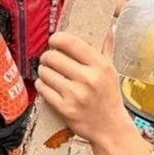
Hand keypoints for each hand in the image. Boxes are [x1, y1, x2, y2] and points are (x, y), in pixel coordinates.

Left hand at [35, 31, 135, 147]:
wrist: (110, 128)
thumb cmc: (109, 96)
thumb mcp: (112, 71)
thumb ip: (106, 48)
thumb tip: (108, 26)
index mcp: (100, 66)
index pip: (70, 43)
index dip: (56, 39)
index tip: (54, 41)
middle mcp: (88, 79)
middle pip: (52, 57)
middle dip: (47, 57)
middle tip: (49, 60)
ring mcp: (75, 95)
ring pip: (44, 72)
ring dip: (43, 71)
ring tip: (49, 74)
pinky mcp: (64, 108)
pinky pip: (42, 88)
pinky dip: (41, 85)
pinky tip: (48, 85)